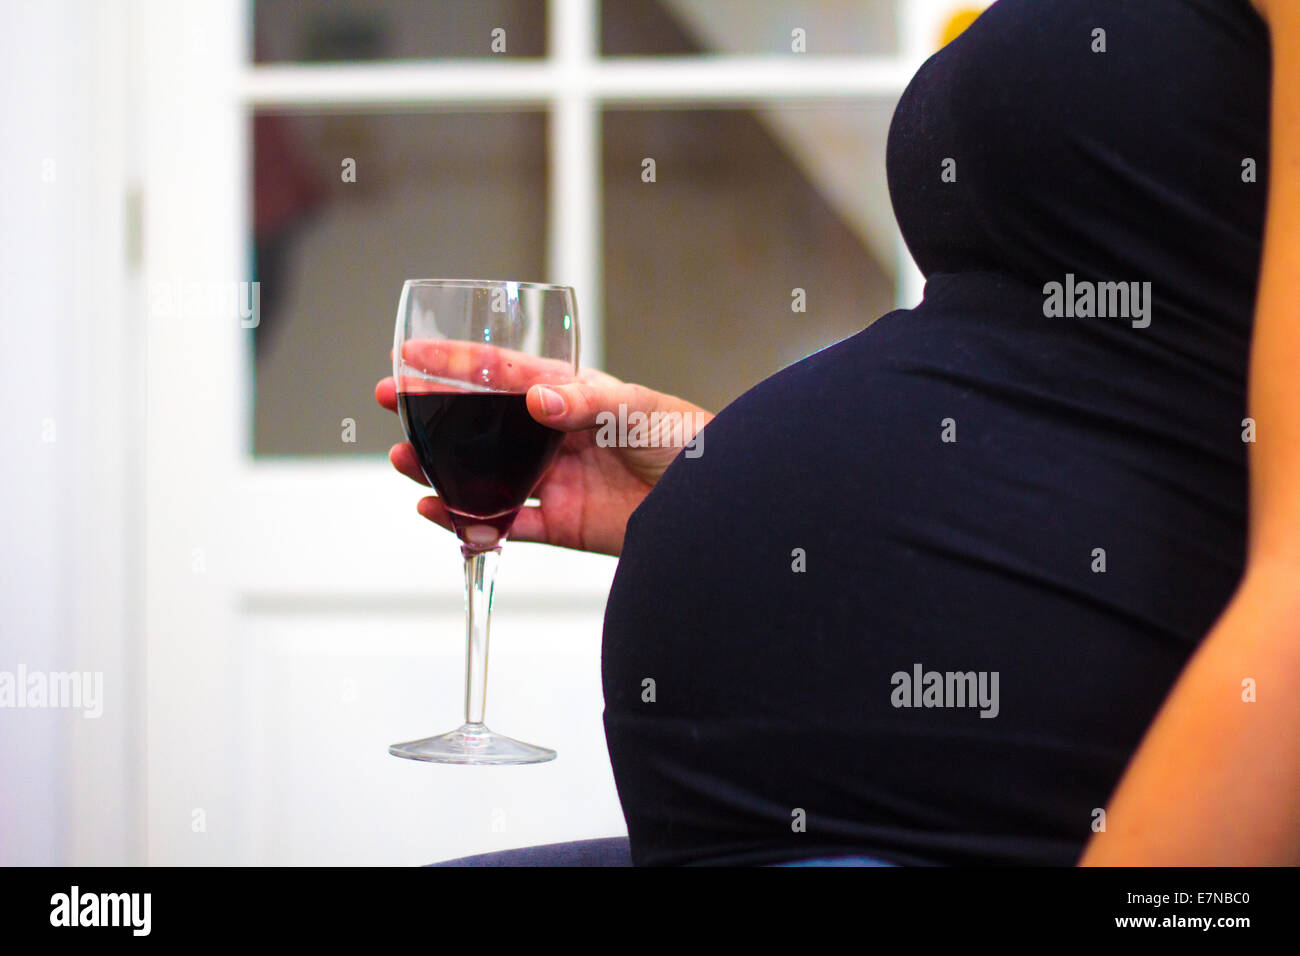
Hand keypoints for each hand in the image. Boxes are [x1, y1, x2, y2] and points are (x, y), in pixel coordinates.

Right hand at [375, 368, 710, 555]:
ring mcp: (554, 480)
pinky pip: (507, 524)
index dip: (456, 362)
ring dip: (442, 470)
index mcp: (571, 395)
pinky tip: (442, 514)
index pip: (504, 373)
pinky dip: (472, 523)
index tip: (411, 354)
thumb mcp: (640, 408)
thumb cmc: (690, 441)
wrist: (716, 504)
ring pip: (483, 474)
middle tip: (393, 403)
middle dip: (434, 413)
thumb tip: (538, 399)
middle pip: (481, 424)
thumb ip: (586, 403)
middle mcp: (554, 435)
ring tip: (406, 461)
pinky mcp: (562, 523)